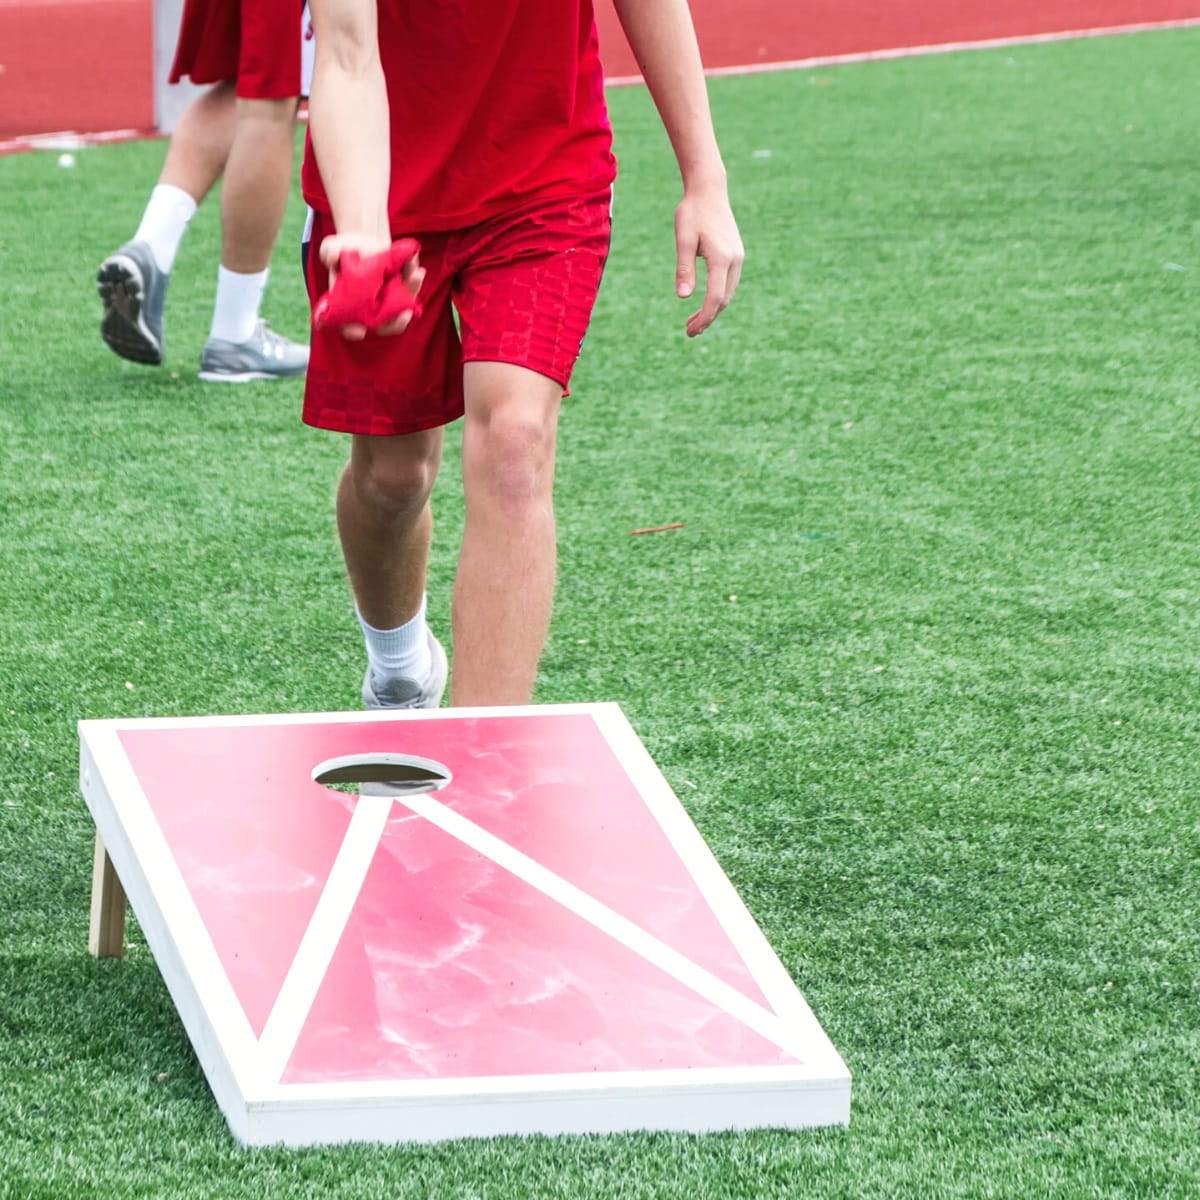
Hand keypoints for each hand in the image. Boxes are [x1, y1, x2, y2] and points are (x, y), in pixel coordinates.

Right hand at [316, 234, 425, 339]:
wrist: (364, 242)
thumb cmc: (343, 250)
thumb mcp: (332, 248)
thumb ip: (330, 252)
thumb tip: (333, 257)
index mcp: (349, 307)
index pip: (349, 327)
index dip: (352, 331)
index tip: (359, 331)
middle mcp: (371, 311)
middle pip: (385, 326)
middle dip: (396, 323)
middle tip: (405, 314)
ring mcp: (388, 303)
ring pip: (403, 307)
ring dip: (411, 291)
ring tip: (416, 274)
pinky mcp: (402, 291)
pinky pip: (411, 288)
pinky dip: (414, 278)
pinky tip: (416, 265)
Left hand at [674, 186, 743, 336]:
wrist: (709, 191)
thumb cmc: (692, 213)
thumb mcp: (683, 240)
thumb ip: (684, 269)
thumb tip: (683, 297)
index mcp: (721, 257)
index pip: (715, 297)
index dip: (704, 317)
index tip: (691, 331)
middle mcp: (734, 259)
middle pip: (724, 299)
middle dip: (707, 318)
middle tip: (689, 331)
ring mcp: (738, 257)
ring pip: (728, 293)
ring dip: (712, 309)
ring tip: (693, 322)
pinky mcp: (736, 254)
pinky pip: (729, 283)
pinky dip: (718, 297)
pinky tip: (704, 302)